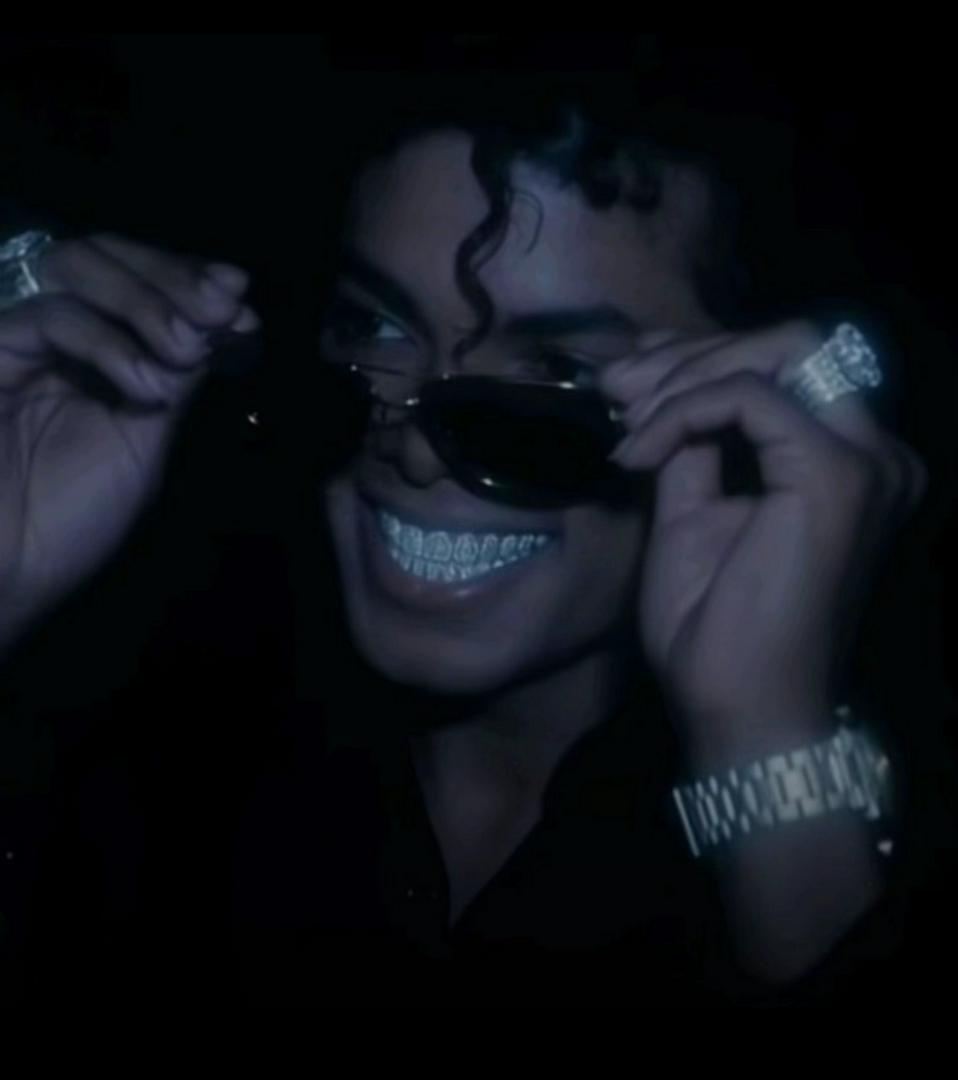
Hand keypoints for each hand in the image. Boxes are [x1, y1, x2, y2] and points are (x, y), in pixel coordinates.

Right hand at [0, 232, 259, 653]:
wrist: (4, 574)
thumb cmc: (69, 520)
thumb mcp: (143, 441)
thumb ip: (176, 378)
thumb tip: (225, 318)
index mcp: (96, 353)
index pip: (141, 284)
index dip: (191, 284)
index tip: (244, 312)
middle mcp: (55, 335)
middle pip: (108, 255)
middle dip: (174, 277)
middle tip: (222, 310)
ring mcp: (18, 340)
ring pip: (79, 268)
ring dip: (147, 301)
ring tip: (185, 351)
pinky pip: (53, 317)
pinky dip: (109, 344)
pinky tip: (147, 388)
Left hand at [597, 320, 927, 758]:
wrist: (737, 710)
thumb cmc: (715, 629)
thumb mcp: (690, 513)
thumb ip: (690, 446)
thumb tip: (658, 389)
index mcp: (844, 461)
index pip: (785, 365)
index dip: (701, 355)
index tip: (627, 383)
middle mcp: (872, 451)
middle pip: (788, 341)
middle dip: (687, 354)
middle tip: (616, 388)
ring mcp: (864, 460)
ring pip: (778, 350)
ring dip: (684, 375)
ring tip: (623, 417)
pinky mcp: (835, 475)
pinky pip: (748, 396)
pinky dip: (682, 411)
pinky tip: (637, 452)